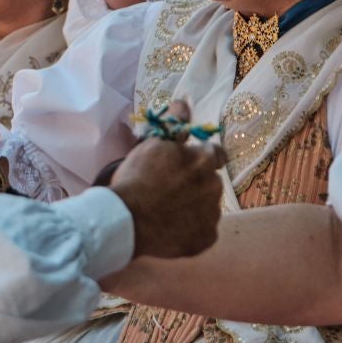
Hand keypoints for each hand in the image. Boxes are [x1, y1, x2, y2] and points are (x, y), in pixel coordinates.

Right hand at [109, 104, 227, 259]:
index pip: (216, 154)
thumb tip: (184, 102)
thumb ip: (173, 123)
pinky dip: (191, 230)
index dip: (199, 158)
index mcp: (204, 161)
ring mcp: (212, 216)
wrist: (125, 220)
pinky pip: (203, 232)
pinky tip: (171, 228)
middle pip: (210, 181)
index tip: (182, 165)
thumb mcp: (152, 144)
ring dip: (193, 207)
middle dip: (195, 183)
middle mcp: (215, 187)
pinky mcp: (205, 240)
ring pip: (207, 207)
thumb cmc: (137, 178)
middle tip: (168, 190)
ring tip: (166, 211)